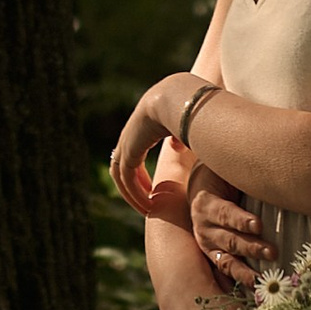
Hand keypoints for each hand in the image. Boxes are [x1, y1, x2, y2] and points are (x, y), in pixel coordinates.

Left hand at [109, 72, 205, 214]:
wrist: (179, 99)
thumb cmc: (190, 109)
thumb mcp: (186, 127)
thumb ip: (179, 137)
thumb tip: (175, 145)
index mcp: (142, 124)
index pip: (131, 155)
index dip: (138, 175)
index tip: (152, 191)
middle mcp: (130, 133)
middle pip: (121, 167)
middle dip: (132, 187)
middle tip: (146, 204)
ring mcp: (126, 142)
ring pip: (120, 176)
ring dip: (132, 195)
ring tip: (147, 209)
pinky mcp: (129, 151)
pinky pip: (127, 179)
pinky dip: (135, 194)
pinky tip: (149, 205)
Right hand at [187, 164, 272, 291]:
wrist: (201, 188)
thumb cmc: (221, 176)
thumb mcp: (224, 169)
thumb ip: (240, 171)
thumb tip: (268, 166)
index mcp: (205, 203)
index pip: (224, 213)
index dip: (240, 220)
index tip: (258, 225)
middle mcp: (203, 226)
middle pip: (229, 239)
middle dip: (252, 247)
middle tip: (273, 252)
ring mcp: (207, 244)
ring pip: (227, 259)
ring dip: (246, 269)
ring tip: (264, 279)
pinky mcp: (213, 255)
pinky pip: (226, 269)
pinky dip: (240, 279)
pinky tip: (255, 289)